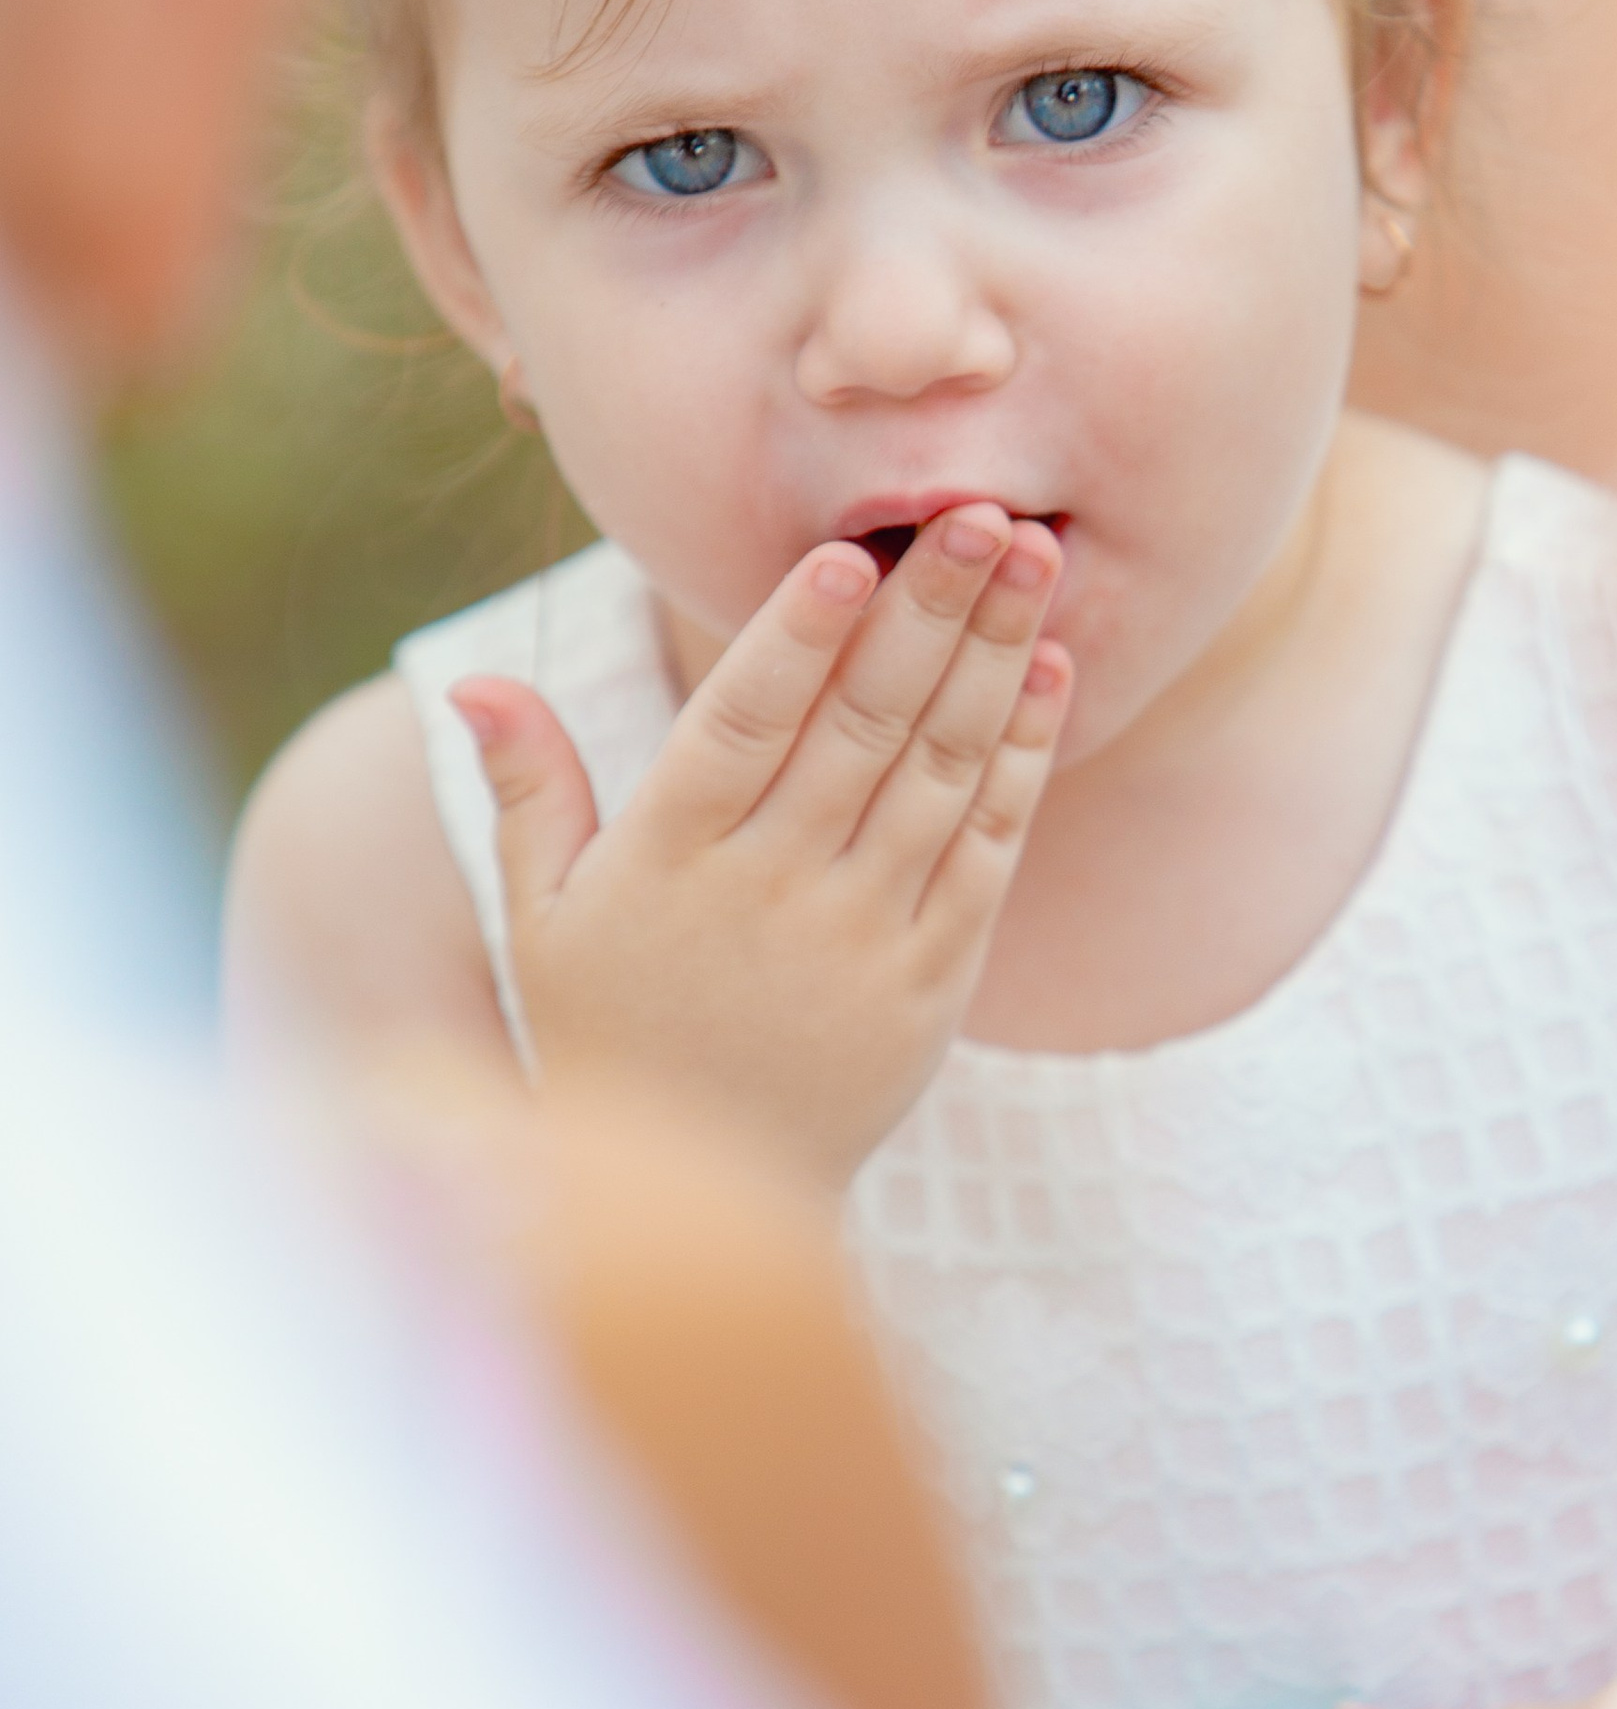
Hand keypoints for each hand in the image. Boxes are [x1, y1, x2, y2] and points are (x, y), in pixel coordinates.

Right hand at [450, 506, 1068, 1180]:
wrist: (708, 1200)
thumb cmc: (608, 1032)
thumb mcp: (540, 918)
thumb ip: (528, 789)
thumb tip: (476, 682)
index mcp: (670, 859)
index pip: (740, 725)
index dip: (797, 638)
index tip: (847, 552)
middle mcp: (772, 889)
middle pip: (863, 725)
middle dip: (930, 609)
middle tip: (987, 508)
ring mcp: (862, 935)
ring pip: (940, 770)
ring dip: (993, 656)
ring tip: (1036, 558)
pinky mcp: (935, 978)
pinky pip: (988, 848)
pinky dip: (1021, 756)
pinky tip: (1048, 671)